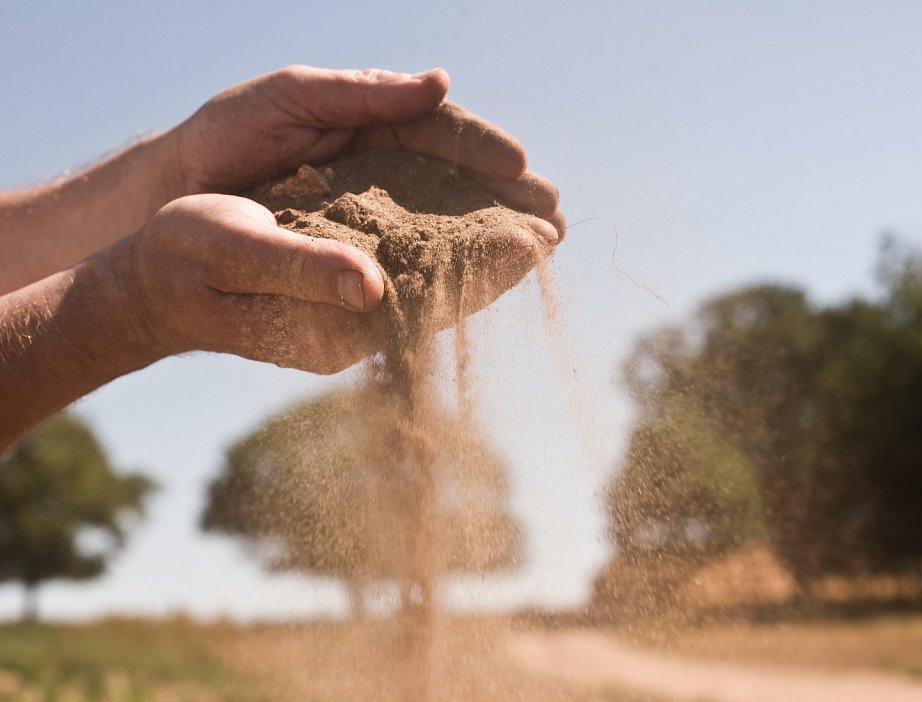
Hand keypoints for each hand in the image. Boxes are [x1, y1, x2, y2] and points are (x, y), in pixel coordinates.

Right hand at [106, 191, 556, 374]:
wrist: (154, 285)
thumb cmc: (185, 264)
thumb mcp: (237, 252)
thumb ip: (303, 268)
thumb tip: (371, 286)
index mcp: (338, 328)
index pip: (434, 297)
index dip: (487, 265)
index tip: (539, 236)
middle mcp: (357, 326)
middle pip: (448, 291)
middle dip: (503, 257)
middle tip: (559, 223)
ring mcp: (352, 311)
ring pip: (435, 279)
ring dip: (484, 250)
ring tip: (535, 221)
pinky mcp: (343, 289)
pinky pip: (409, 267)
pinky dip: (446, 244)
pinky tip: (472, 222)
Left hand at [168, 65, 564, 236]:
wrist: (178, 196)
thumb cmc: (229, 134)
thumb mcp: (293, 96)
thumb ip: (365, 92)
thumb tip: (441, 83)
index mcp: (377, 126)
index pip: (445, 135)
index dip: (486, 152)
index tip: (524, 169)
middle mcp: (385, 173)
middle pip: (460, 186)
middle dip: (508, 202)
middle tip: (555, 219)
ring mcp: (374, 217)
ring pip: (444, 229)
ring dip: (493, 241)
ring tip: (537, 253)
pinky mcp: (356, 257)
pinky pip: (412, 264)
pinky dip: (450, 273)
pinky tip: (485, 283)